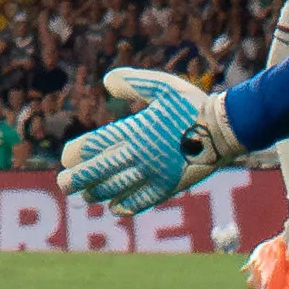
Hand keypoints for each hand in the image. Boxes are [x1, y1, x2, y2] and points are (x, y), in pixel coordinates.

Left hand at [57, 67, 244, 213]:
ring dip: (96, 194)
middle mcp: (140, 154)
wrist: (224, 129)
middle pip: (99, 171)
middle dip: (78, 179)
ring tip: (86, 197)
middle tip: (63, 185)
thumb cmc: (193, 105)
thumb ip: (134, 83)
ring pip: (116, 188)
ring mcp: (153, 173)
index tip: (66, 158)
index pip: (96, 145)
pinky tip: (115, 208)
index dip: (77, 154)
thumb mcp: (163, 86)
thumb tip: (107, 81)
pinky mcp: (168, 186)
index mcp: (136, 129)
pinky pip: (140, 201)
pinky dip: (125, 205)